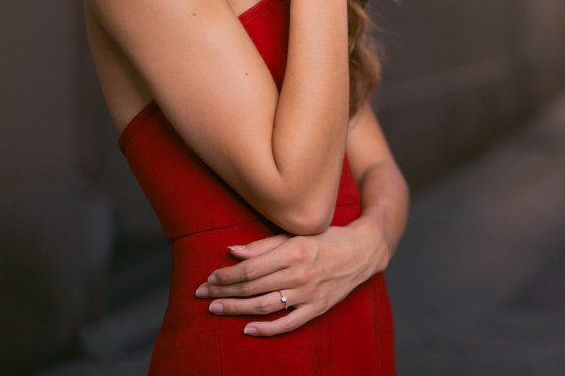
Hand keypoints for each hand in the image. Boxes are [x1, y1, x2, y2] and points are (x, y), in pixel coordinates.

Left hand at [195, 222, 388, 335]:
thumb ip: (264, 244)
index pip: (250, 268)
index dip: (226, 275)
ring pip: (264, 306)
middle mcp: (300, 274)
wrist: (362, 251)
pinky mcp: (317, 308)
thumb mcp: (296, 234)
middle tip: (202, 295)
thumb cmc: (325, 239)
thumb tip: (233, 251)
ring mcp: (309, 294)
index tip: (210, 277)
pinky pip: (288, 324)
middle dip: (223, 292)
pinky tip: (247, 330)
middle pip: (252, 288)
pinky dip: (267, 329)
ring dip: (236, 309)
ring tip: (215, 309)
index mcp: (294, 251)